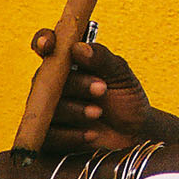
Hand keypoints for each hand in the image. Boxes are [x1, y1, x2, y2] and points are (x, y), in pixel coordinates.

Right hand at [31, 29, 153, 151]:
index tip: (50, 45)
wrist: (135, 131)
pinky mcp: (49, 138)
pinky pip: (48, 137)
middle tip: (102, 89)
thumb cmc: (125, 97)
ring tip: (98, 113)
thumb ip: (102, 59)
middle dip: (76, 83)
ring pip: (47, 108)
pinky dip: (71, 135)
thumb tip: (78, 48)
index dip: (43, 41)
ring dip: (75, 110)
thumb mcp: (121, 74)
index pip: (46, 46)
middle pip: (47, 79)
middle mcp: (52, 84)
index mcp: (67, 62)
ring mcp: (47, 111)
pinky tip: (91, 134)